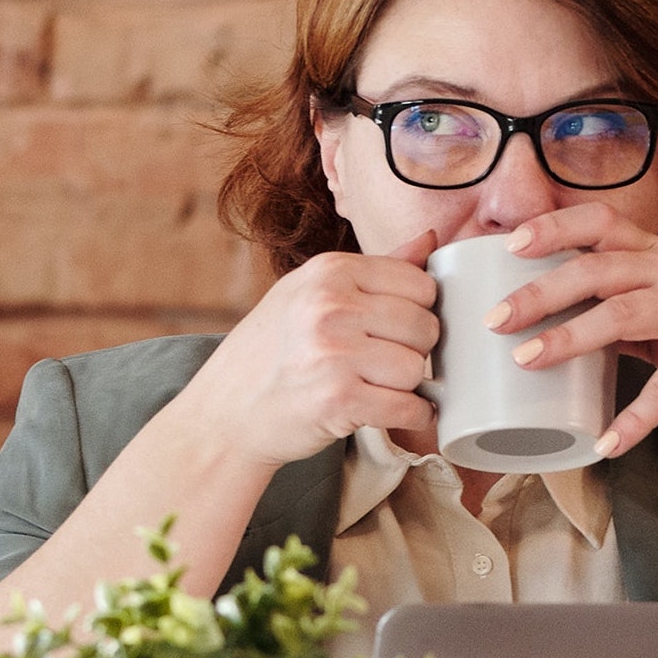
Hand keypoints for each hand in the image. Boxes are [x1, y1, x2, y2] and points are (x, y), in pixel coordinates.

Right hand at [176, 229, 440, 467]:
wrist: (226, 411)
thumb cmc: (272, 351)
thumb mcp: (312, 292)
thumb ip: (376, 270)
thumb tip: (431, 240)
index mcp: (329, 271)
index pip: (421, 284)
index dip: (418, 311)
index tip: (396, 329)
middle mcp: (331, 306)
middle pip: (425, 327)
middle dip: (414, 350)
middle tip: (383, 362)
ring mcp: (334, 353)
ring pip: (418, 369)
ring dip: (407, 387)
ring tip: (376, 386)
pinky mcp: (339, 399)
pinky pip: (408, 408)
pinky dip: (409, 416)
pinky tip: (387, 411)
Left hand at [486, 203, 657, 457]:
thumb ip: (630, 303)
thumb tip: (566, 319)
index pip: (602, 222)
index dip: (555, 226)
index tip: (509, 243)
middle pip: (597, 268)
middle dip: (539, 290)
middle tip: (494, 317)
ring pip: (621, 314)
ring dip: (568, 338)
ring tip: (525, 360)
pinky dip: (635, 417)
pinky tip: (606, 442)